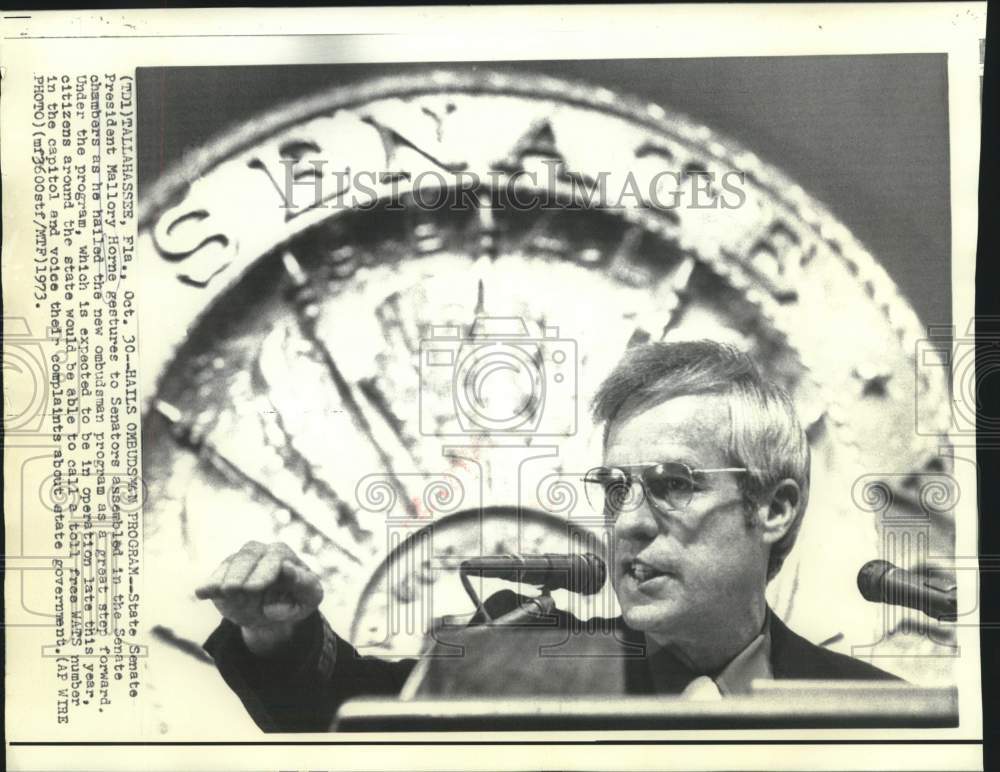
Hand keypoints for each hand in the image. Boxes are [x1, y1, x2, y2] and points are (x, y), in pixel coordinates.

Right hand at [195, 541, 323, 654]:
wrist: (274, 612)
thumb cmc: (298, 600)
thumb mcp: (310, 596)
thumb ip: (304, 583)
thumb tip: (288, 569)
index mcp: (284, 555)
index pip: (275, 558)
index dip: (266, 571)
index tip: (256, 587)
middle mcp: (261, 552)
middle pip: (249, 555)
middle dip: (241, 572)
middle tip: (234, 589)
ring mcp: (241, 562)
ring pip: (231, 563)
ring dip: (224, 578)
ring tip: (221, 592)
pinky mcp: (225, 574)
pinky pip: (216, 576)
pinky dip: (209, 584)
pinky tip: (202, 593)